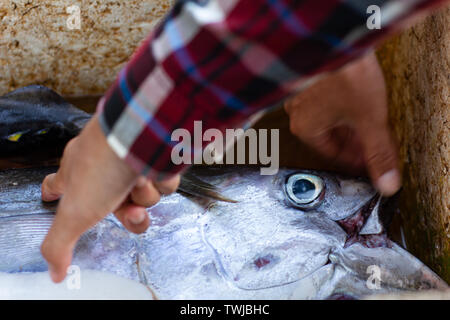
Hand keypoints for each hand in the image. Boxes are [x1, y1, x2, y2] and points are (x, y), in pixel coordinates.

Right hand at [40, 116, 179, 282]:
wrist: (139, 135)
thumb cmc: (102, 167)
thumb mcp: (74, 213)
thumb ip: (59, 244)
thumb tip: (54, 273)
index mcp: (76, 174)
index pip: (56, 185)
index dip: (53, 192)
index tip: (49, 195)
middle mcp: (103, 166)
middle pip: (118, 206)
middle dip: (130, 213)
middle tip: (132, 209)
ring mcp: (130, 160)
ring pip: (145, 196)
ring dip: (146, 195)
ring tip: (139, 179)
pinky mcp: (156, 155)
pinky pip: (164, 181)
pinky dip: (163, 179)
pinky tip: (155, 169)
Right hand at [284, 52, 400, 195]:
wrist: (336, 37)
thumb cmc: (345, 75)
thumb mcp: (369, 119)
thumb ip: (378, 153)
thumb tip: (386, 182)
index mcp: (305, 129)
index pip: (333, 153)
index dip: (356, 158)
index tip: (369, 159)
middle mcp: (297, 113)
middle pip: (329, 136)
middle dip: (352, 141)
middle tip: (371, 143)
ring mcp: (299, 94)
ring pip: (326, 118)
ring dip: (345, 123)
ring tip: (365, 121)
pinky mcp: (306, 78)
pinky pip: (322, 101)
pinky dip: (339, 106)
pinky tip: (352, 99)